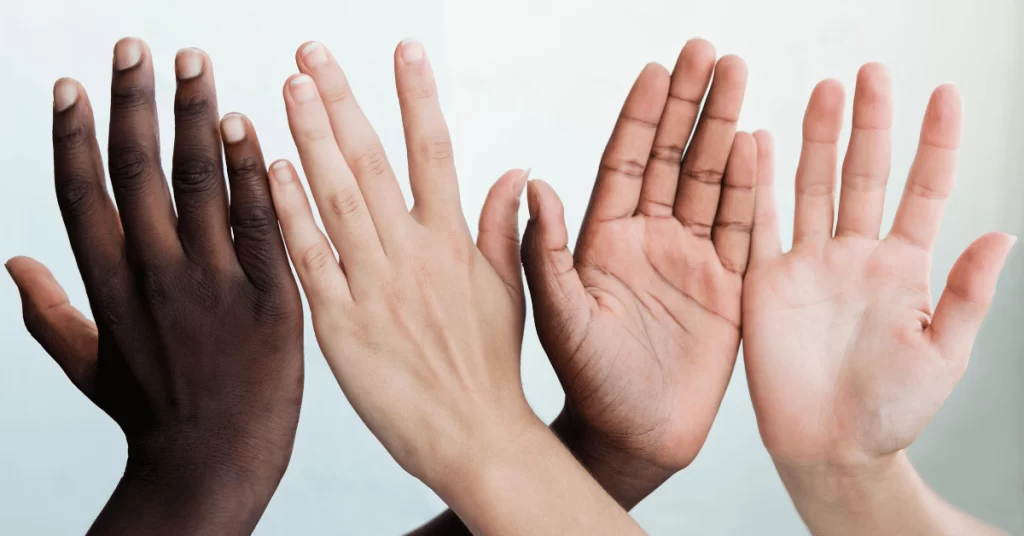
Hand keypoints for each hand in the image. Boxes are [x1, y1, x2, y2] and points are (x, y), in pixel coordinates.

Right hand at [7, 39, 302, 534]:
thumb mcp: (89, 368)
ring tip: (194, 62)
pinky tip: (248, 126)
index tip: (77, 85)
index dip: (76, 135)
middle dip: (137, 103)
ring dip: (195, 117)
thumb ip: (49, 315)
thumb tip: (12, 264)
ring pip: (200, 184)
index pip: (83, 194)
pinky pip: (261, 222)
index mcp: (108, 289)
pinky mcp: (271, 298)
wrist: (213, 466)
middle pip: (139, 172)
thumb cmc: (151, 418)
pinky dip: (252, 172)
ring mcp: (215, 285)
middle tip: (140, 46)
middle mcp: (156, 276)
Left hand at [269, 40, 641, 534]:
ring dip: (310, 138)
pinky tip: (271, 170)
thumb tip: (513, 169)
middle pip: (372, 161)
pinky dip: (290, 214)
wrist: (476, 439)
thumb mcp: (508, 292)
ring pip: (336, 198)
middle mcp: (413, 255)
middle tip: (313, 51)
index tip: (403, 49)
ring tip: (290, 85)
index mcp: (454, 243)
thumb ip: (504, 227)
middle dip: (341, 100)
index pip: (435, 151)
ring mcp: (374, 288)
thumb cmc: (491, 368)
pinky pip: (310, 261)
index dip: (417, 96)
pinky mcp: (341, 326)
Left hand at [520, 39, 751, 505]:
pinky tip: (758, 143)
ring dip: (723, 128)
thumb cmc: (587, 381)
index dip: (641, 115)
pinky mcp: (726, 285)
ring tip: (737, 75)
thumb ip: (546, 253)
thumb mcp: (559, 316)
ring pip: (709, 180)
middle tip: (707, 51)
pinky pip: (743, 226)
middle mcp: (646, 238)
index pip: (625, 161)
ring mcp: (689, 258)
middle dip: (689, 103)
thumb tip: (532, 182)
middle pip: (671, 156)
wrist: (633, 436)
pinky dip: (751, 186)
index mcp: (602, 239)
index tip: (657, 69)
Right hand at [742, 64, 1012, 534]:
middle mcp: (855, 255)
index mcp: (903, 268)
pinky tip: (758, 144)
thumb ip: (966, 294)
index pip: (923, 191)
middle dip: (870, 123)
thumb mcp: (944, 354)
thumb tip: (1001, 233)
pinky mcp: (766, 282)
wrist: (831, 448)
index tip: (946, 95)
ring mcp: (809, 264)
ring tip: (826, 90)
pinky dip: (756, 185)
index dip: (936, 143)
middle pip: (863, 174)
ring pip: (813, 187)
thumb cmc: (893, 409)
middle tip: (871, 73)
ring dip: (819, 140)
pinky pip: (760, 224)